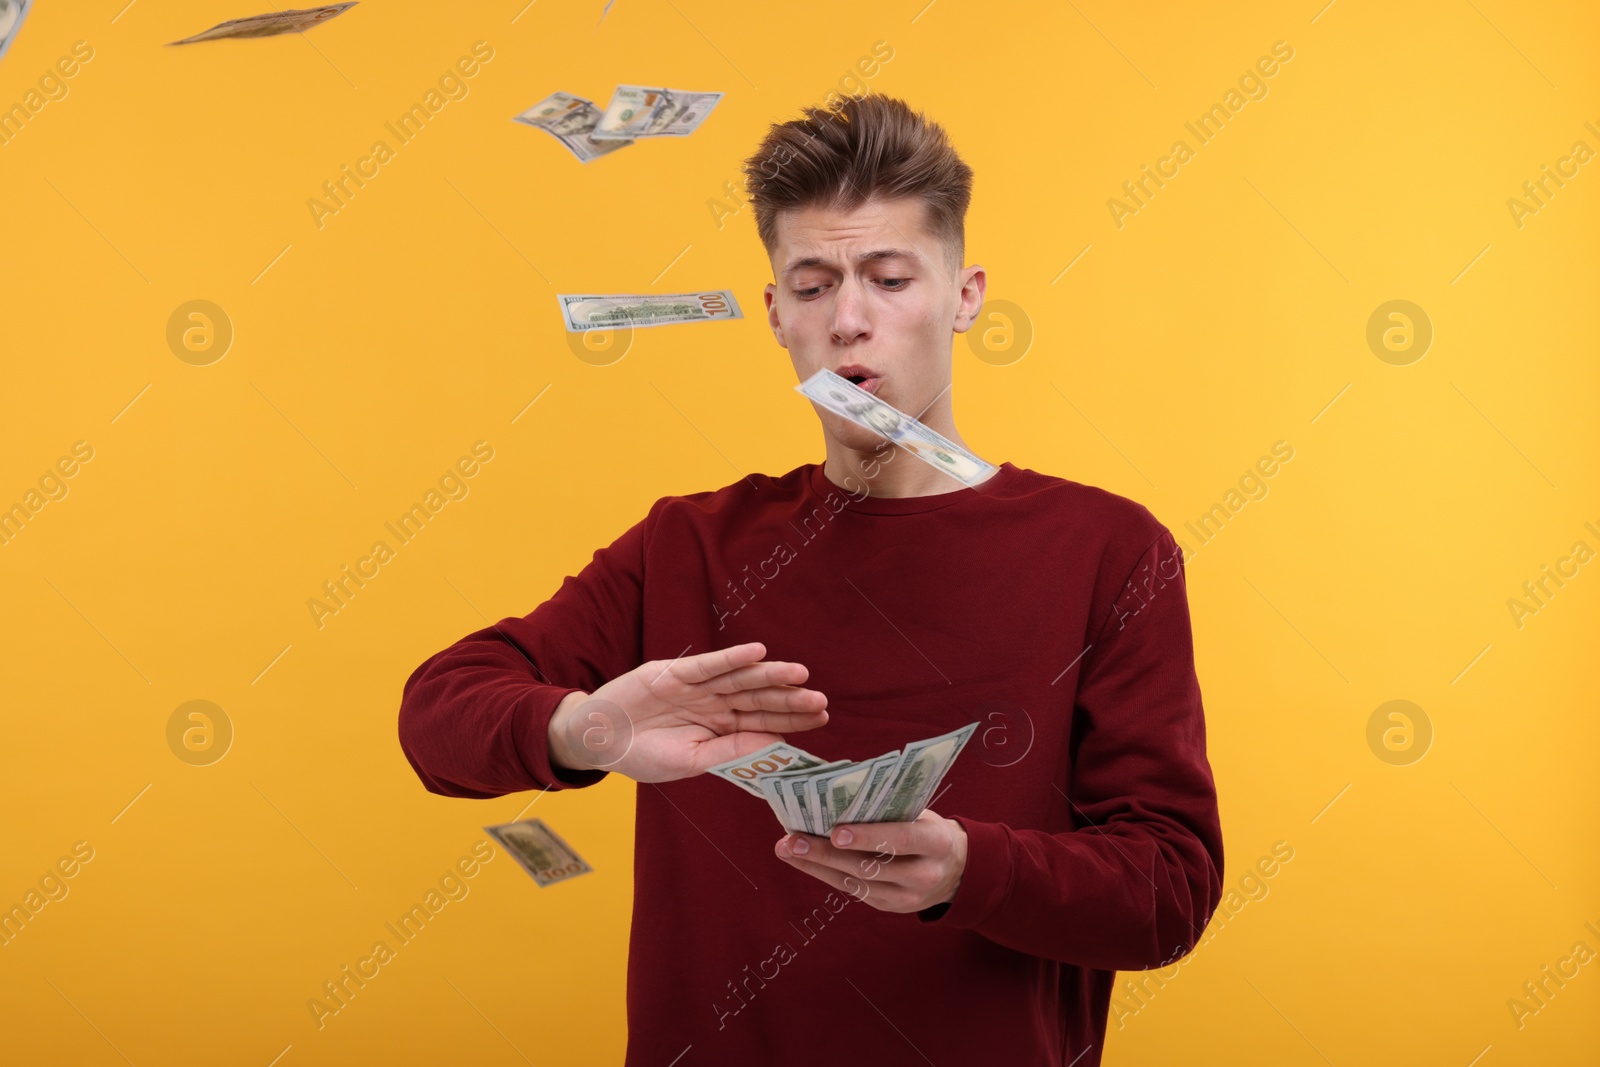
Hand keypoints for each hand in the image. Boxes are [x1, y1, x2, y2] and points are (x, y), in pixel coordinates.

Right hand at [548, 642, 827, 783]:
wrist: (600, 740)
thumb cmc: (645, 755)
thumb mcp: (692, 761)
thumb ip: (730, 750)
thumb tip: (774, 743)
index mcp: (721, 727)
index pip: (764, 721)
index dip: (792, 719)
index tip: (822, 717)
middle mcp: (715, 703)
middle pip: (758, 698)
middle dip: (789, 699)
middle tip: (820, 699)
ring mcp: (698, 687)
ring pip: (740, 679)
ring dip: (769, 675)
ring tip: (799, 673)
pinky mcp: (676, 673)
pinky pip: (709, 664)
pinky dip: (732, 658)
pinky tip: (756, 653)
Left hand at [774, 809, 967, 913]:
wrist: (955, 870)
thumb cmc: (927, 828)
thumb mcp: (920, 813)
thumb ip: (888, 807)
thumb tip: (837, 791)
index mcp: (936, 842)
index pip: (902, 839)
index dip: (869, 836)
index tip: (835, 832)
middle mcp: (923, 874)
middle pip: (870, 866)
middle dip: (826, 853)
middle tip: (792, 840)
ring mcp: (906, 897)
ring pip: (855, 882)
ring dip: (816, 865)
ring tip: (786, 848)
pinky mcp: (889, 907)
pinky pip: (853, 890)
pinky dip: (825, 874)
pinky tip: (802, 860)